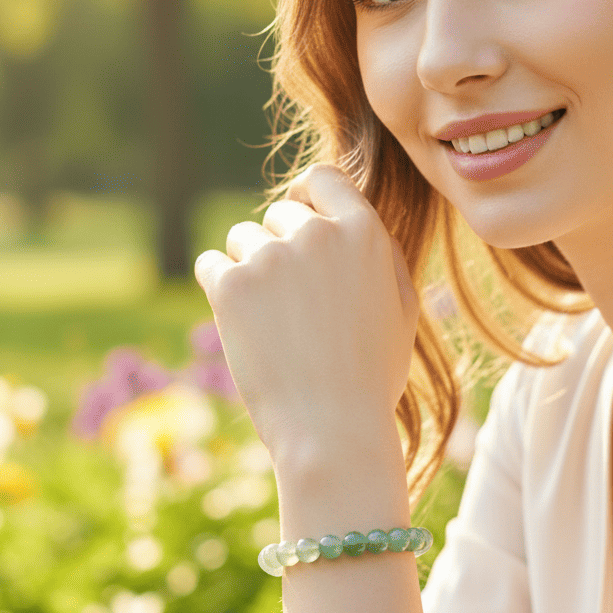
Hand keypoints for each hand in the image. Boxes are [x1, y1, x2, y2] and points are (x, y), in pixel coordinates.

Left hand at [194, 164, 418, 472]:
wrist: (332, 432)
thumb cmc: (371, 377)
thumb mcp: (402, 309)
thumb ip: (380, 253)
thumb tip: (350, 219)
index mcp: (365, 233)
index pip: (322, 180)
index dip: (306, 198)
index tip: (296, 219)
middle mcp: (318, 234)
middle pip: (278, 215)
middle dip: (279, 248)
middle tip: (291, 305)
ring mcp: (271, 257)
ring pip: (241, 240)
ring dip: (249, 269)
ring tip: (272, 323)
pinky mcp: (231, 285)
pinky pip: (210, 265)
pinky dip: (219, 289)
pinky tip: (241, 325)